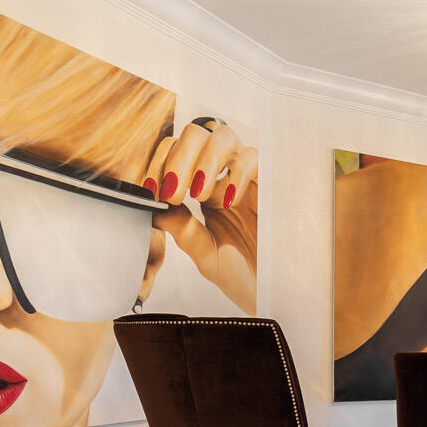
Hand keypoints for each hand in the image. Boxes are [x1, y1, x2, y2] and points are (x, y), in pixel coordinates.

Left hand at [142, 120, 258, 312]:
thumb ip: (180, 227)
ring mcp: (245, 178)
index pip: (172, 154)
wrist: (274, 293)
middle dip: (177, 156)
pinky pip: (252, 158)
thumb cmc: (241, 276)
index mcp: (198, 191)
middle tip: (174, 191)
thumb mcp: (203, 253)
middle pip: (194, 134)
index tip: (152, 190)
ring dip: (204, 158)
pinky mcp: (269, 185)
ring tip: (199, 194)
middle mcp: (220, 178)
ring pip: (222, 135)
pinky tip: (227, 201)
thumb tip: (152, 202)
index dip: (158, 164)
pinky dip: (235, 174)